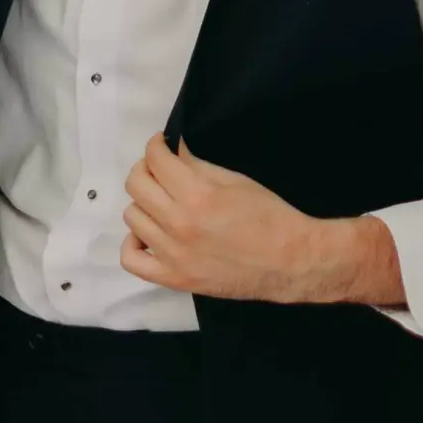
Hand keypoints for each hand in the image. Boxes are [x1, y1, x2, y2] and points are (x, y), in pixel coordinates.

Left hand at [120, 136, 404, 305]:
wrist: (290, 261)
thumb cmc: (270, 216)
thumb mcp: (236, 181)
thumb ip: (198, 166)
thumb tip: (173, 151)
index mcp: (197, 196)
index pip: (156, 161)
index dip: (155, 145)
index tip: (161, 144)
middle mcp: (178, 225)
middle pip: (137, 185)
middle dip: (146, 168)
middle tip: (161, 169)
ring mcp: (173, 255)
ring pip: (133, 217)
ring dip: (144, 202)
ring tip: (162, 201)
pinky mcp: (174, 278)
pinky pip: (132, 260)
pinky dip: (133, 243)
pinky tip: (150, 234)